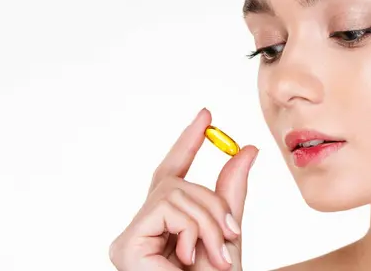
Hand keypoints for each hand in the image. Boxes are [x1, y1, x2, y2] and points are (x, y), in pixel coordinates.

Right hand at [109, 108, 258, 269]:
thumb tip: (246, 149)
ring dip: (208, 221)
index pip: (172, 173)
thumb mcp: (229, 232)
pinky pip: (165, 208)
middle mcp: (142, 229)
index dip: (188, 142)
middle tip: (232, 237)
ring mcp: (129, 238)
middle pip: (176, 183)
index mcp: (166, 225)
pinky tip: (188, 256)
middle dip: (213, 203)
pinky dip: (191, 228)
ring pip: (175, 192)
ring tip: (215, 255)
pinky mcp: (124, 246)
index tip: (207, 114)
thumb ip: (231, 192)